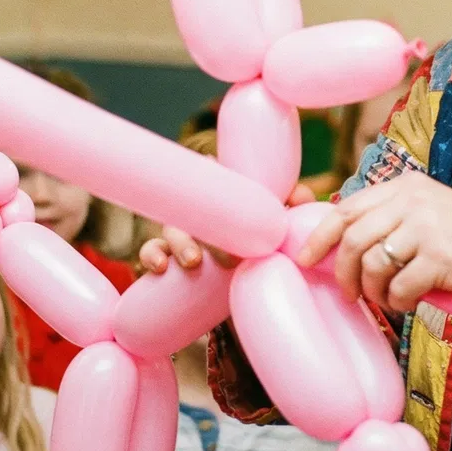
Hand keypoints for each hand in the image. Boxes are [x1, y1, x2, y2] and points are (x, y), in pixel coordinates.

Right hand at [138, 183, 319, 273]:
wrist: (247, 287)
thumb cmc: (258, 246)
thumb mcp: (274, 227)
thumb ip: (290, 206)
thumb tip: (302, 196)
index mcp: (219, 199)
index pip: (208, 177)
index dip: (207, 168)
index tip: (211, 162)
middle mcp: (197, 212)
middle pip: (190, 206)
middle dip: (206, 221)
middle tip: (228, 254)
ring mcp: (180, 235)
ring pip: (170, 228)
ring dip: (178, 242)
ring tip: (193, 261)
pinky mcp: (167, 259)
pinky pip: (149, 251)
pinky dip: (150, 255)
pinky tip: (156, 267)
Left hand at [293, 172, 451, 316]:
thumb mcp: (432, 217)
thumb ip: (393, 223)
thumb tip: (342, 249)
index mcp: (407, 187)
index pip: (346, 208)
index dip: (320, 237)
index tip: (306, 260)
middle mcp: (414, 200)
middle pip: (351, 237)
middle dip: (341, 272)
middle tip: (348, 294)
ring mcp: (427, 227)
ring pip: (370, 264)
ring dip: (373, 292)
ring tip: (390, 300)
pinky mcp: (441, 258)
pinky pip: (399, 288)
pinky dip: (400, 303)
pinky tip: (414, 303)